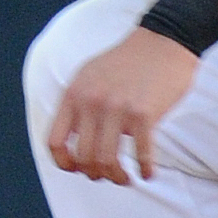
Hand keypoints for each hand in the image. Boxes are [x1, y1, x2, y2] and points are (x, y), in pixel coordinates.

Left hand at [45, 30, 200, 184]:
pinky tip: (148, 173)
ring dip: (117, 177)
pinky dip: (145, 170)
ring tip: (126, 178)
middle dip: (95, 174)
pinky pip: (141, 154)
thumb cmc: (128, 61)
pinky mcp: (144, 114)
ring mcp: (117, 108)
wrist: (163, 40)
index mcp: (74, 94)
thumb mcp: (89, 76)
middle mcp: (91, 102)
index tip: (77, 169)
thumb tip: (73, 140)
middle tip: (108, 175)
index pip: (54, 141)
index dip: (64, 163)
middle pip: (83, 157)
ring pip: (107, 161)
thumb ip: (78, 104)